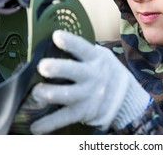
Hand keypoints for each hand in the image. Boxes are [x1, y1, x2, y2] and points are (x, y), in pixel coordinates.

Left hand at [30, 30, 150, 133]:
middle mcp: (92, 76)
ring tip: (36, 92)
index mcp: (96, 59)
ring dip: (49, 93)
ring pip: (67, 95)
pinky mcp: (84, 112)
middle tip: (42, 66)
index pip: (83, 48)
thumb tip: (57, 42)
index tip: (56, 36)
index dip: (70, 42)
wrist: (127, 99)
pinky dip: (49, 123)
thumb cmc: (108, 73)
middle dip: (57, 68)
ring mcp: (88, 95)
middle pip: (73, 71)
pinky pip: (65, 118)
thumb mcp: (103, 57)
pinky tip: (35, 127)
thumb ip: (85, 52)